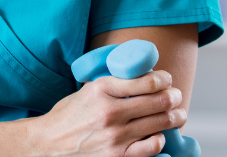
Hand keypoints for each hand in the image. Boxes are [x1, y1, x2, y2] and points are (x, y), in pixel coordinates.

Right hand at [29, 70, 184, 156]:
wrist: (49, 143)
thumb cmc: (68, 116)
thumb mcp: (86, 91)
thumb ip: (112, 85)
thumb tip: (142, 77)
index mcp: (100, 90)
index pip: (146, 81)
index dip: (164, 79)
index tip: (166, 79)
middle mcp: (109, 112)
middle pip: (159, 101)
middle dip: (174, 96)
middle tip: (176, 95)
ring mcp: (116, 136)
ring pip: (161, 122)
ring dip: (176, 116)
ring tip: (177, 113)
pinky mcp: (119, 155)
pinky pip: (154, 145)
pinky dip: (160, 138)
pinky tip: (158, 134)